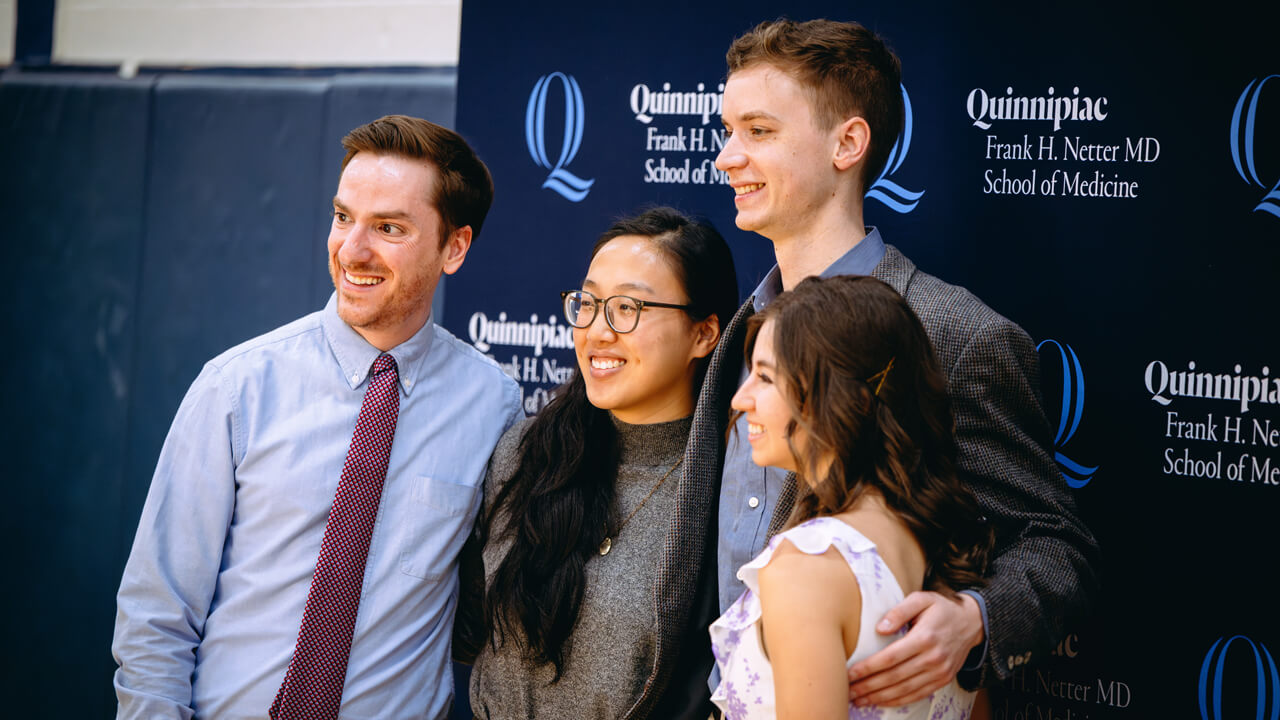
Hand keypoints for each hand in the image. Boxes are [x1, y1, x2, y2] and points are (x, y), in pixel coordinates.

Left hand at [846, 591, 983, 706]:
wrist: (972, 623)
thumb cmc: (941, 608)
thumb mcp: (921, 598)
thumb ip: (899, 611)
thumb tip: (880, 628)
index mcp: (925, 637)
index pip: (890, 657)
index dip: (868, 668)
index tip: (850, 673)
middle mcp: (933, 658)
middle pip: (894, 677)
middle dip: (868, 686)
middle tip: (848, 690)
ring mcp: (939, 672)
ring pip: (904, 690)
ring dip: (879, 697)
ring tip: (859, 699)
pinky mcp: (942, 680)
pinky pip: (917, 695)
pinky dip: (897, 701)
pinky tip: (880, 701)